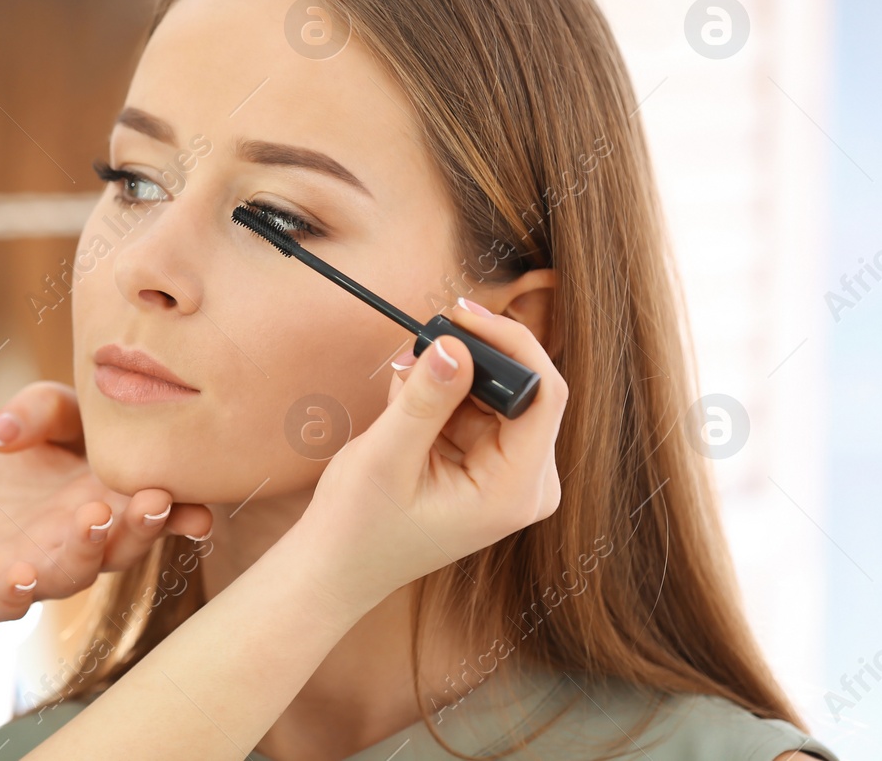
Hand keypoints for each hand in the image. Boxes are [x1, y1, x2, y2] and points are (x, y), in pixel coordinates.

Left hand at [0, 381, 213, 630]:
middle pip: (123, 544)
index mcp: (109, 498)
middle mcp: (85, 542)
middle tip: (153, 501)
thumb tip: (4, 430)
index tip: (202, 512)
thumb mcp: (41, 418)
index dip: (181, 514)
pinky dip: (15, 593)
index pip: (153, 509)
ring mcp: (43, 568)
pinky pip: (8, 601)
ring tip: (92, 519)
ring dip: (86, 550)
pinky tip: (20, 578)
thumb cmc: (16, 461)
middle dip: (142, 526)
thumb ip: (42, 410)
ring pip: (73, 572)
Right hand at [291, 301, 567, 618]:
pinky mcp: (487, 466)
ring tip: (400, 394)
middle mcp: (525, 484)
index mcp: (514, 491)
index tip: (461, 315)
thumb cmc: (359, 526)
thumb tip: (455, 343)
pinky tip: (406, 411)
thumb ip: (425, 399)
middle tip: (417, 344)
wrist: (339, 566)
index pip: (542, 395)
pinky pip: (475, 409)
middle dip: (470, 360)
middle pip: (522, 390)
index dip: (510, 343)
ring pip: (495, 394)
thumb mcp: (386, 456)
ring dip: (449, 379)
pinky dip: (441, 397)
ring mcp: (508, 475)